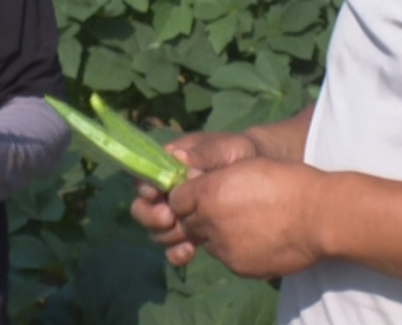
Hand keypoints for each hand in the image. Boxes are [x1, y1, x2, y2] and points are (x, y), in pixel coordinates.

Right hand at [130, 131, 259, 265]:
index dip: (145, 188)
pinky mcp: (191, 233)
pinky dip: (177, 253)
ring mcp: (177, 215)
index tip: (156, 194)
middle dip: (151, 216)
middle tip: (168, 217)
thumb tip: (178, 156)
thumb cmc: (236, 154)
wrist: (259, 173)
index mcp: (167, 167)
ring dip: (166, 235)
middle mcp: (166, 193)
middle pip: (142, 208)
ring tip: (186, 235)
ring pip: (156, 231)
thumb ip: (202, 153)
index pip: (144, 177)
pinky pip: (174, 248)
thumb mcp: (222, 148)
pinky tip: (190, 251)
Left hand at [167, 157, 326, 279]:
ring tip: (246, 225)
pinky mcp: (238, 266)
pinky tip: (257, 239)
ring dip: (217, 235)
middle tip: (225, 211)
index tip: (200, 195)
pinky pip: (227, 258)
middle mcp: (209, 220)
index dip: (187, 197)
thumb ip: (217, 179)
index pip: (175, 199)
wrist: (318, 214)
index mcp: (209, 191)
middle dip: (199, 218)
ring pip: (207, 242)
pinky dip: (235, 250)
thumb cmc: (287, 182)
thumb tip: (201, 188)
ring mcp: (223, 247)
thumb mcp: (246, 167)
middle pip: (188, 223)